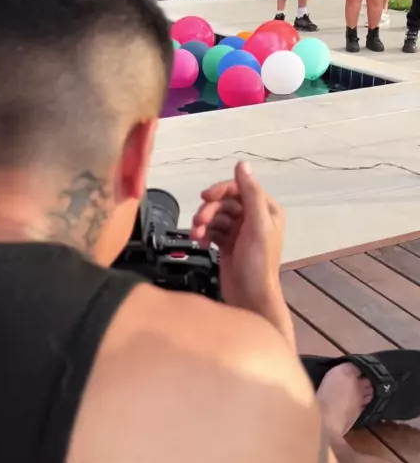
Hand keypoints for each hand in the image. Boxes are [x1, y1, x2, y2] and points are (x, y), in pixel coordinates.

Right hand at [191, 162, 284, 314]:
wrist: (249, 299)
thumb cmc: (258, 264)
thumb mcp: (257, 226)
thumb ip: (251, 194)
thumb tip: (242, 164)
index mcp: (266, 210)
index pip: (240, 188)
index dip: (221, 190)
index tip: (205, 197)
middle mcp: (254, 218)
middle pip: (225, 202)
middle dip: (210, 211)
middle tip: (198, 222)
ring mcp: (239, 231)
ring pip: (216, 216)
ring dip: (204, 224)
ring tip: (197, 235)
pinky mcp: (227, 244)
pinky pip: (211, 230)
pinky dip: (204, 234)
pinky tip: (200, 242)